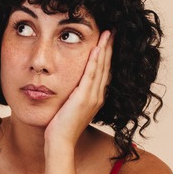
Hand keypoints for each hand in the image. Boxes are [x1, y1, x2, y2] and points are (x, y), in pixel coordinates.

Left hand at [44, 30, 112, 147]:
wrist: (60, 142)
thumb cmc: (61, 127)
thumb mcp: (71, 107)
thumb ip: (75, 95)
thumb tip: (72, 86)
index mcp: (96, 97)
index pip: (104, 71)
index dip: (107, 55)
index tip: (108, 40)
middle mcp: (98, 96)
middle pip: (106, 66)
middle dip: (109, 47)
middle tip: (112, 31)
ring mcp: (93, 97)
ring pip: (101, 68)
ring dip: (105, 49)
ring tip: (107, 33)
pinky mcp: (84, 98)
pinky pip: (91, 75)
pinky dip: (95, 61)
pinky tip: (97, 48)